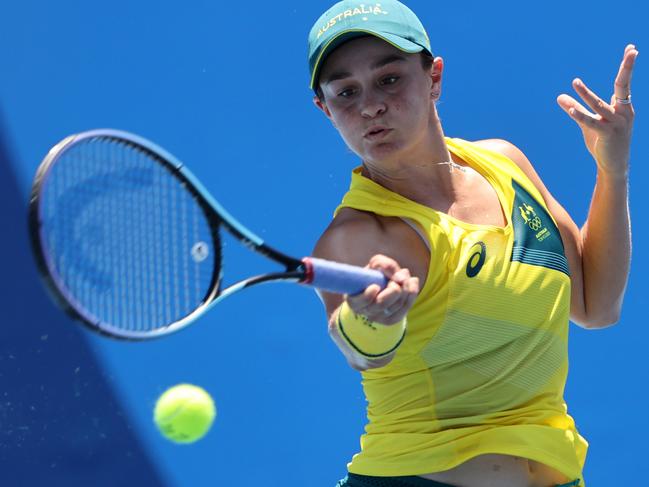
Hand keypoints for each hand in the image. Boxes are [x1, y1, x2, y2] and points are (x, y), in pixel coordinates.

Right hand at [346, 254, 418, 324]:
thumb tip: (399, 276)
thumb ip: (382, 264)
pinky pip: (407, 306)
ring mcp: (381, 317)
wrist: (384, 285)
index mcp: (355, 299)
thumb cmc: (376, 274)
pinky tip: (412, 281)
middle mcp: (366, 311)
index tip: (375, 286)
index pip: (359, 302)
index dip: (367, 296)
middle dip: (392, 288)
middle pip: (381, 304)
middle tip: (396, 278)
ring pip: (397, 304)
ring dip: (405, 287)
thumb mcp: (375, 265)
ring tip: (404, 275)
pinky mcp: (394, 318)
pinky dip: (412, 291)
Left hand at [557, 44, 637, 177]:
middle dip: (628, 68)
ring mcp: (617, 123)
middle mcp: (623, 112)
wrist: (612, 165)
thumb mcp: (588, 123)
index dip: (627, 66)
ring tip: (575, 82)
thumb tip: (559, 96)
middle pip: (623, 86)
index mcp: (622, 107)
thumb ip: (576, 108)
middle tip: (633, 50)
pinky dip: (579, 116)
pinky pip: (591, 122)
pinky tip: (570, 109)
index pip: (624, 83)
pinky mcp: (607, 134)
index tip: (631, 48)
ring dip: (585, 94)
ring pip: (598, 105)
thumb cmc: (603, 142)